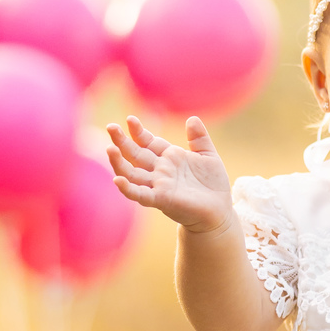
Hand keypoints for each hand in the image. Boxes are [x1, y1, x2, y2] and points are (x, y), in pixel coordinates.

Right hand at [106, 114, 234, 232]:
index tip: (130, 119)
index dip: (138, 132)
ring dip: (119, 163)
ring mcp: (159, 185)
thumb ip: (199, 138)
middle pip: (135, 154)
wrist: (220, 212)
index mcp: (169, 158)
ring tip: (110, 148)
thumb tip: (192, 118)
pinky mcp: (162, 200)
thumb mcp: (208, 156)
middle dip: (122, 141)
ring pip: (132, 174)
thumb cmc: (213, 185)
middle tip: (110, 127)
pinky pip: (141, 195)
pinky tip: (117, 180)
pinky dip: (128, 189)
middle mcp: (160, 171)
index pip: (148, 142)